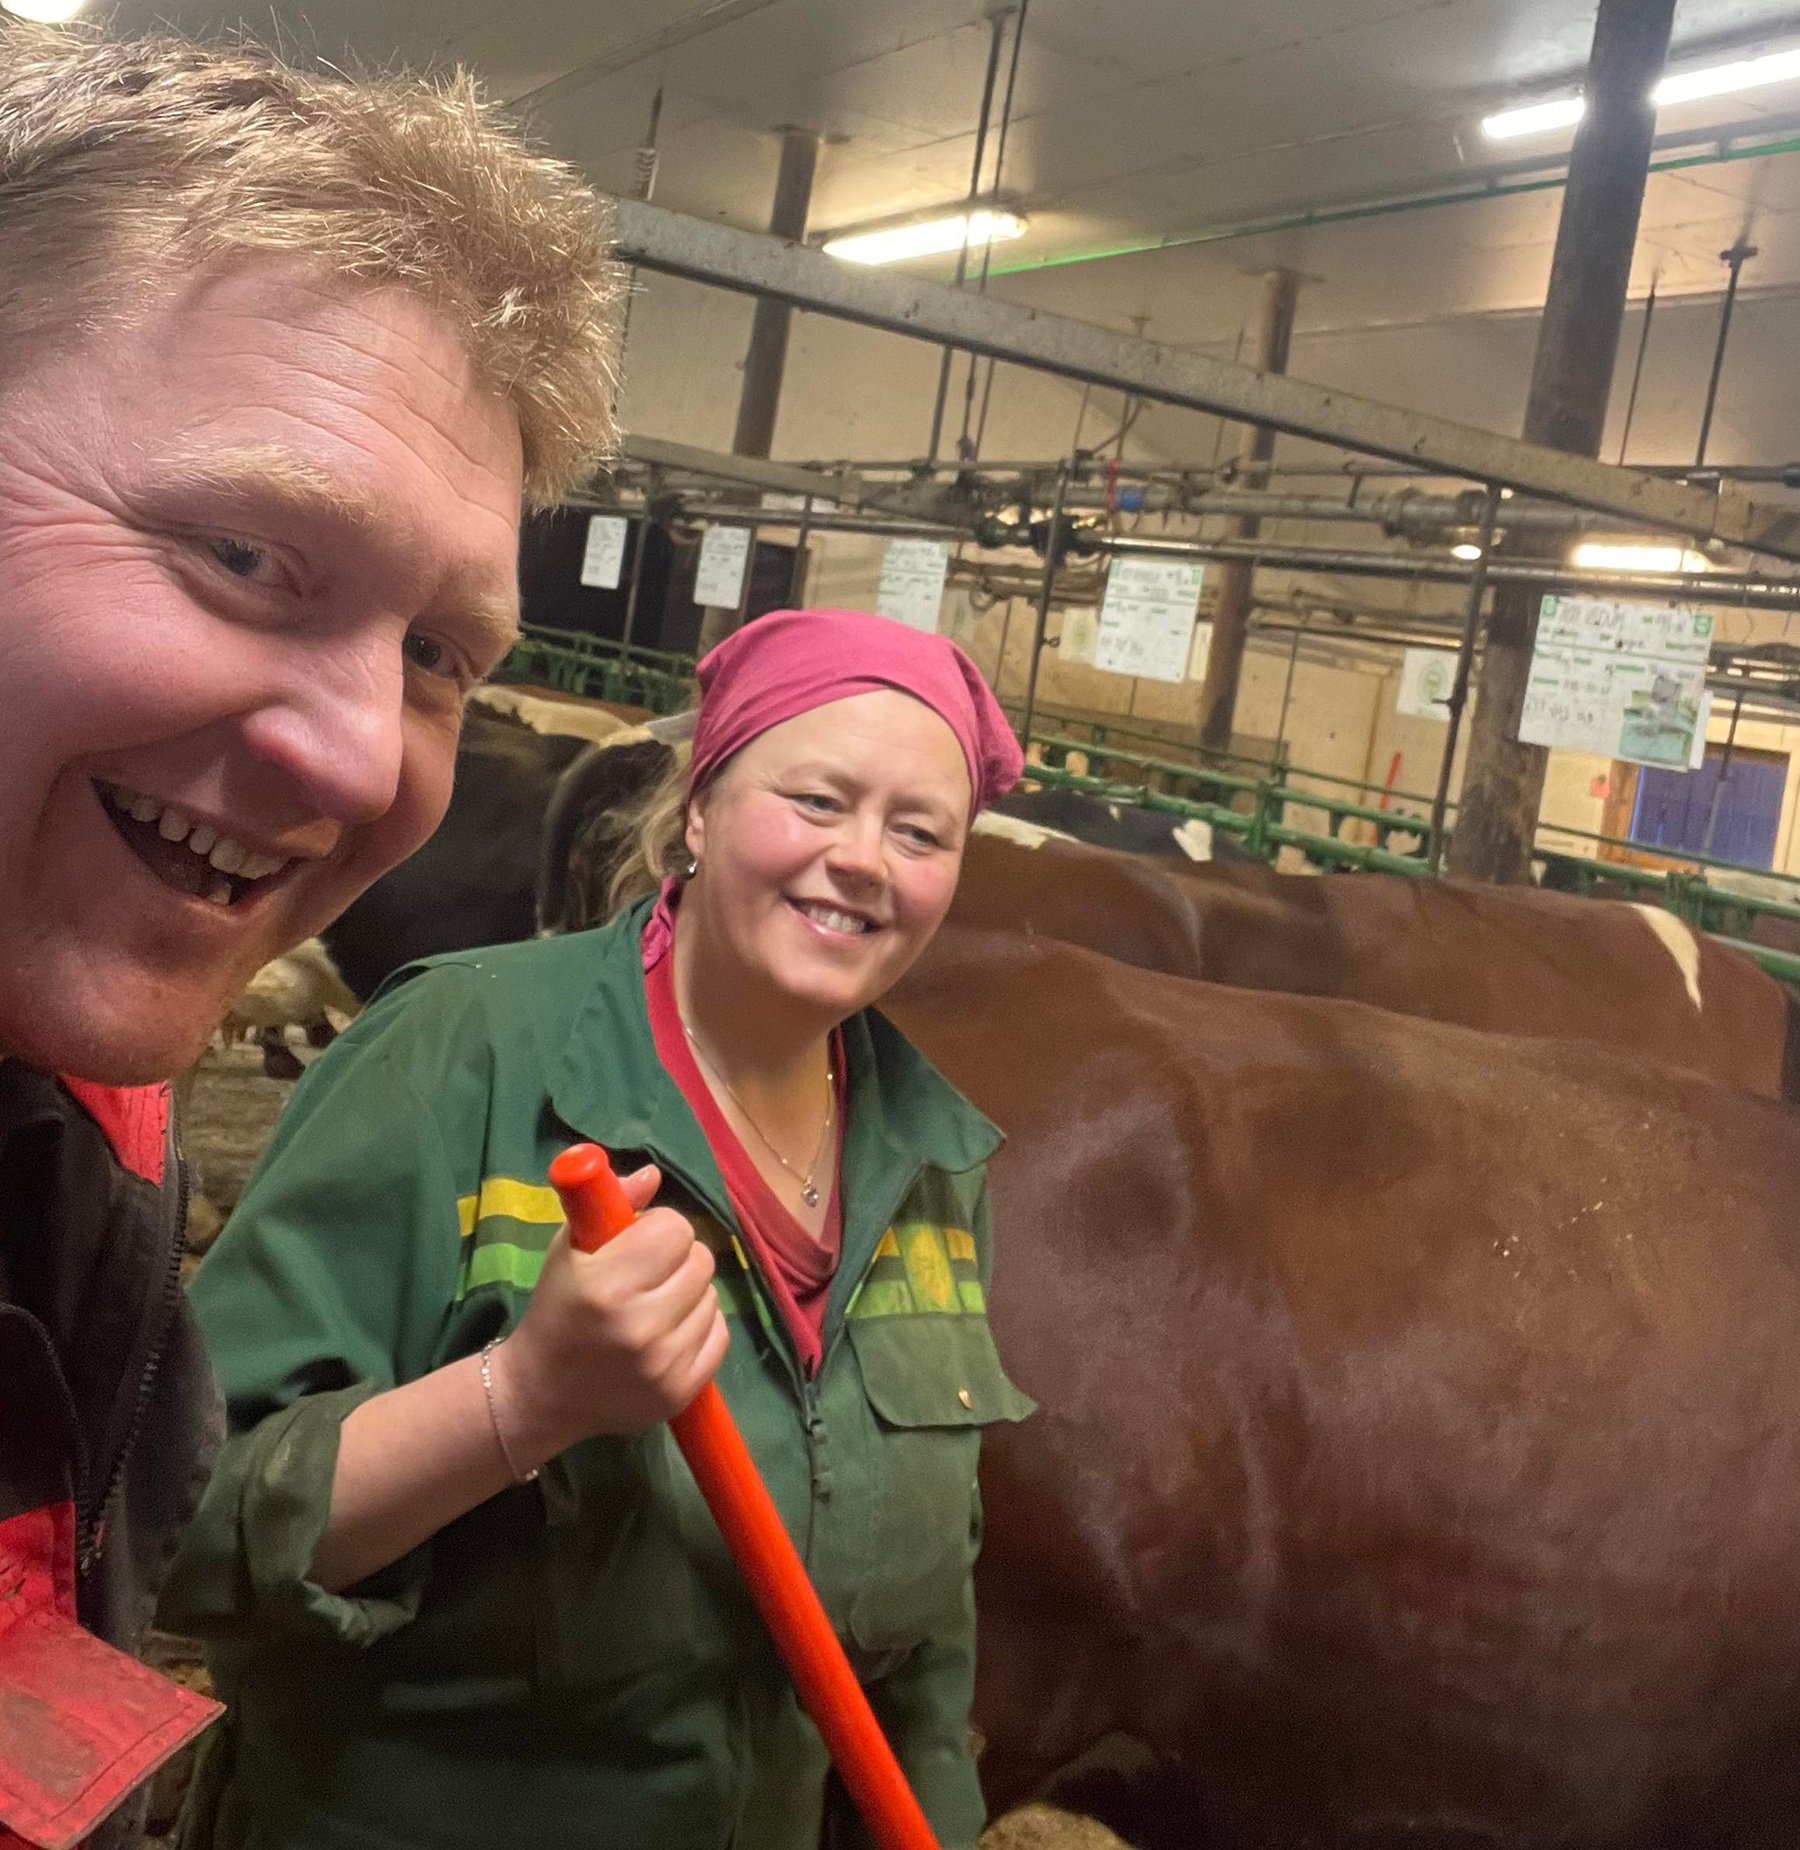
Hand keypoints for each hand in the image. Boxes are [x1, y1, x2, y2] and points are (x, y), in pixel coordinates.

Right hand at [489, 1164, 729, 1464]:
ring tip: (654, 1306)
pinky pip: (719, 1334)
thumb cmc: (556, 1310)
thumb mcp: (568, 1248)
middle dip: (677, 1259)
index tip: (637, 1242)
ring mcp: (664, 1364)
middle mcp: (639, 1326)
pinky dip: (700, 1327)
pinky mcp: (681, 1391)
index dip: (658, 1229)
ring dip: (689, 1294)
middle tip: (649, 1274)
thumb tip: (655, 1173)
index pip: (675, 1229)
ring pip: (713, 1297)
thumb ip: (610, 1202)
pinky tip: (668, 1333)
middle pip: (701, 1260)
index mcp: (607, 1285)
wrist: (542, 1394)